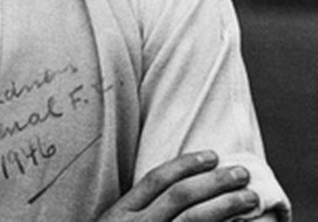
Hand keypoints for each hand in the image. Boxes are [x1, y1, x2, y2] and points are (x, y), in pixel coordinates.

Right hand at [98, 150, 259, 220]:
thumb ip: (137, 213)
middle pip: (181, 196)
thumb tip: (178, 195)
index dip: (186, 164)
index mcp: (121, 213)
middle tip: (241, 173)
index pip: (157, 179)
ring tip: (249, 198)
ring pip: (195, 220)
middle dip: (214, 182)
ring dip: (226, 206)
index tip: (211, 155)